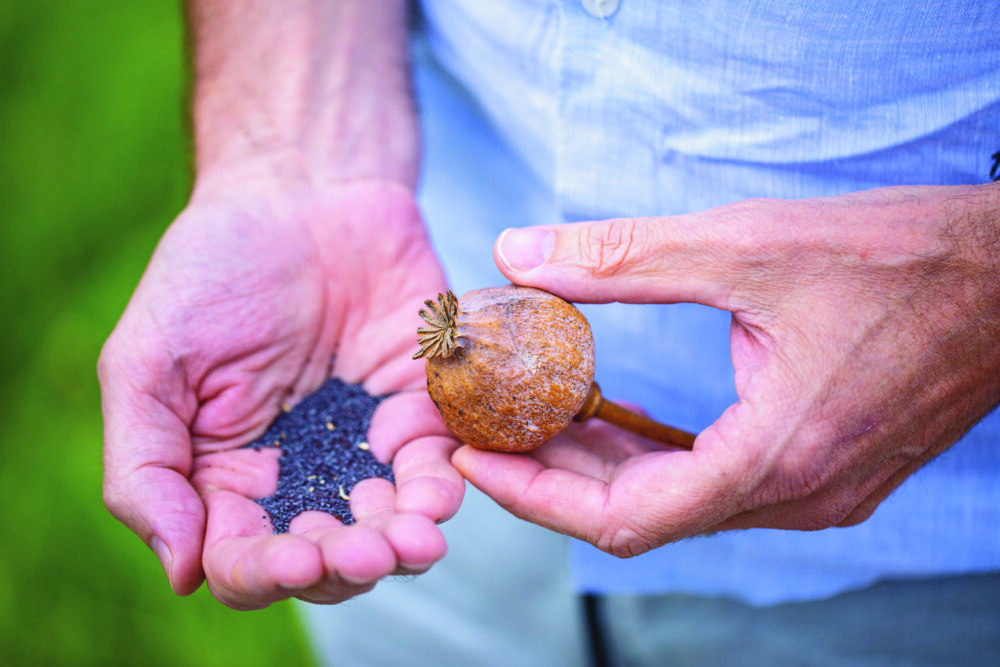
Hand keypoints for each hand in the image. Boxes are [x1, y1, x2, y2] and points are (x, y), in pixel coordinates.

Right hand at [99, 177, 463, 607]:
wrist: (302, 192)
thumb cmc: (213, 271)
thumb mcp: (148, 362)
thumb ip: (147, 466)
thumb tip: (181, 574)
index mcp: (227, 475)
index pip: (243, 556)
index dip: (268, 572)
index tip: (293, 558)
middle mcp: (301, 474)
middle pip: (326, 555)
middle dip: (347, 564)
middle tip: (364, 552)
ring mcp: (366, 445)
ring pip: (389, 525)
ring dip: (403, 543)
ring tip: (414, 538)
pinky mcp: (422, 408)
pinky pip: (437, 464)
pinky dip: (442, 487)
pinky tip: (439, 491)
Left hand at [453, 183, 999, 556]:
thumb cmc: (900, 258)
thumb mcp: (746, 246)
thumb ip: (623, 259)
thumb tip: (518, 254)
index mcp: (777, 458)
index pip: (624, 518)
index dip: (538, 496)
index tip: (476, 456)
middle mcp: (799, 494)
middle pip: (644, 517)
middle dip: (558, 477)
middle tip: (493, 430)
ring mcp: (821, 489)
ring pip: (682, 502)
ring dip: (607, 467)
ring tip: (541, 419)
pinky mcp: (831, 467)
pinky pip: (721, 482)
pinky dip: (659, 457)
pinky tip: (621, 417)